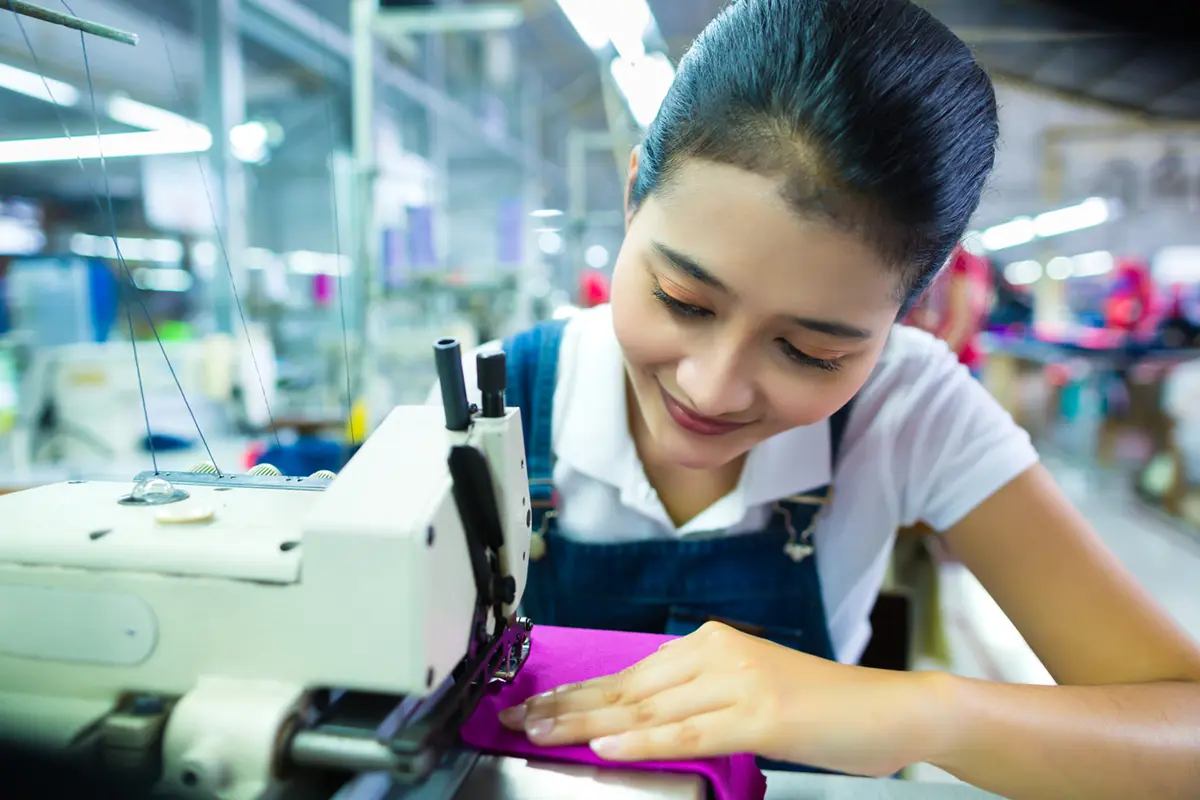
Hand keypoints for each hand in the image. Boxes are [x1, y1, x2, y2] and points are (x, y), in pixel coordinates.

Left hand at [498, 621, 953, 775]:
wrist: (889, 709)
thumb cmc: (820, 708)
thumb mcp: (746, 695)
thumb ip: (697, 700)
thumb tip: (641, 720)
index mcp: (712, 644)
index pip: (630, 672)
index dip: (579, 692)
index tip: (538, 705)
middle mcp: (718, 653)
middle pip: (627, 686)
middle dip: (568, 706)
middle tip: (519, 720)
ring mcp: (738, 681)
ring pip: (647, 707)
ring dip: (588, 724)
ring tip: (543, 734)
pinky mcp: (759, 714)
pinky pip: (688, 730)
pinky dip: (643, 741)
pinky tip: (608, 746)